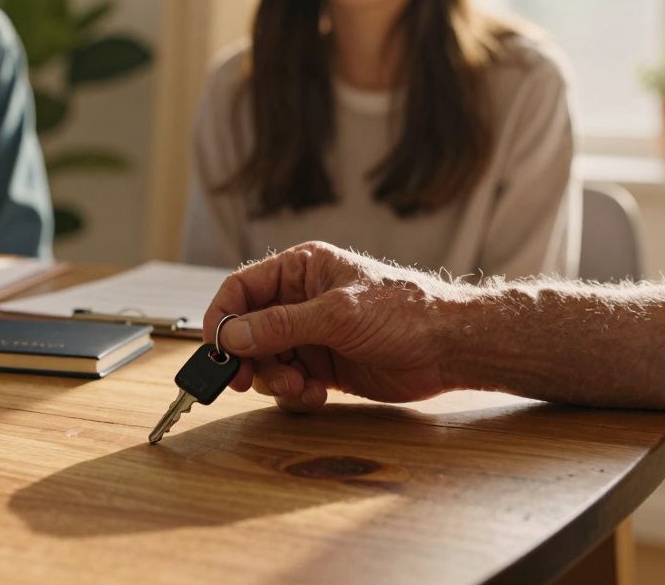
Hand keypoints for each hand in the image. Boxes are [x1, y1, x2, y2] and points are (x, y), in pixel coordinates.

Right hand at [204, 242, 464, 411]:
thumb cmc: (406, 312)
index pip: (242, 289)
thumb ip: (282, 325)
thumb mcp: (338, 314)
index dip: (222, 318)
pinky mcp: (324, 366)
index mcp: (301, 270)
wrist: (450, 349)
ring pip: (266, 361)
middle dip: (247, 357)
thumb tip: (232, 335)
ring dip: (274, 380)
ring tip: (300, 387)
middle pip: (248, 330)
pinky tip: (318, 394)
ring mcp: (312, 335)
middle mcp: (301, 301)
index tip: (214, 349)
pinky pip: (290, 382)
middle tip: (246, 381)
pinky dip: (295, 393)